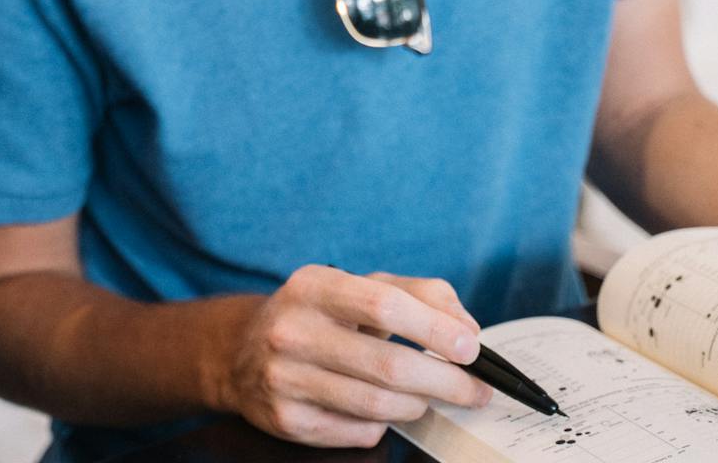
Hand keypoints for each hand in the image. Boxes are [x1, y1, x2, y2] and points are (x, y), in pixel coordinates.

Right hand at [214, 265, 492, 447]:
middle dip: (445, 381)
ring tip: (430, 396)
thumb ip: (419, 294)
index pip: (385, 305)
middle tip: (476, 388)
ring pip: (378, 405)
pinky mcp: (286, 420)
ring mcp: (285, 379)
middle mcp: (292, 331)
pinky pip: (358, 432)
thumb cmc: (319, 316)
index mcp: (313, 286)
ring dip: (418, 404)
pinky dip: (383, 424)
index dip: (435, 329)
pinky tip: (381, 409)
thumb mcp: (359, 287)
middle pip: (388, 365)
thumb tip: (466, 330)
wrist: (241, 353)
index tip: (470, 347)